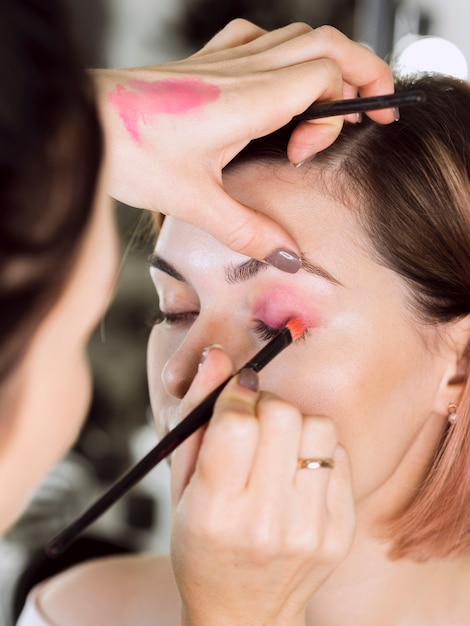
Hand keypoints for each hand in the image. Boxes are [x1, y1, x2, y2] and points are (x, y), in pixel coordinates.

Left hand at [95, 20, 393, 266]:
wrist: (84, 120)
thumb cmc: (130, 150)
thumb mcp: (195, 202)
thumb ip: (249, 230)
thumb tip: (288, 255)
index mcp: (251, 99)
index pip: (329, 74)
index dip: (348, 105)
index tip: (329, 146)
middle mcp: (245, 69)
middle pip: (328, 43)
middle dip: (362, 72)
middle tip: (369, 110)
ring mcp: (225, 59)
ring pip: (298, 35)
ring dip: (325, 64)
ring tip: (320, 110)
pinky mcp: (207, 61)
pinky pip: (260, 38)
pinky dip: (284, 53)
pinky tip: (275, 84)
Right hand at [170, 346, 354, 625]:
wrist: (242, 611)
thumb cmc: (202, 542)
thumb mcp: (182, 483)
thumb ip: (196, 415)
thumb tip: (218, 357)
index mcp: (215, 512)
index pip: (236, 422)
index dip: (235, 394)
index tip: (236, 393)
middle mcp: (265, 523)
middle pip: (282, 416)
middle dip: (265, 405)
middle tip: (255, 419)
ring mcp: (309, 530)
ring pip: (318, 428)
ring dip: (295, 424)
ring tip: (277, 446)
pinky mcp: (339, 532)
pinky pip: (339, 456)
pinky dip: (316, 451)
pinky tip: (296, 471)